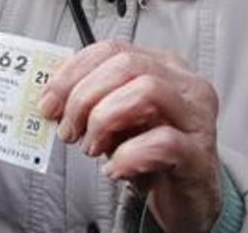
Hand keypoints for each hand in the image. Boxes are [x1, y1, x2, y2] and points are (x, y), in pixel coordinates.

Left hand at [38, 42, 220, 232]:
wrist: (188, 197)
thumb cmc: (150, 153)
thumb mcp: (115, 120)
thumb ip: (89, 103)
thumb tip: (50, 100)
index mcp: (163, 66)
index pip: (111, 49)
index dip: (72, 73)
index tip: (47, 102)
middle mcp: (185, 84)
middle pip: (126, 64)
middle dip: (84, 96)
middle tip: (68, 130)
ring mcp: (197, 118)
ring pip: (146, 91)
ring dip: (104, 119)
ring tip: (91, 148)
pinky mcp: (200, 154)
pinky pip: (163, 141)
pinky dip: (129, 155)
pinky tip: (115, 169)